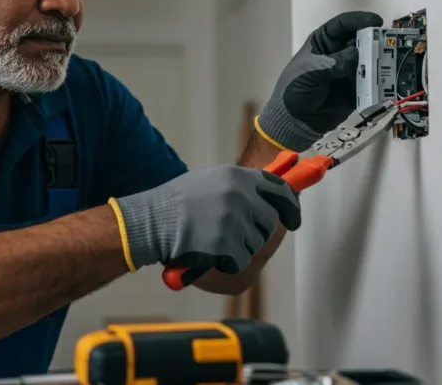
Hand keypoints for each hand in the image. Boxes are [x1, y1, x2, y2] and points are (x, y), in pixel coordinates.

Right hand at [109, 166, 299, 273]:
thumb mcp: (208, 182)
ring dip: (237, 249)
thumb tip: (264, 198)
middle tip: (235, 238)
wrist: (149, 222)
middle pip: (270, 221)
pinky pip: (240, 261)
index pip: (278, 189)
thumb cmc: (173, 204)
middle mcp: (240, 195)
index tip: (293, 220)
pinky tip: (207, 254)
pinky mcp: (227, 243)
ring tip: (210, 241)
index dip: (290, 206)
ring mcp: (235, 219)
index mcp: (236, 177)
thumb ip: (238, 187)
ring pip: (256, 244)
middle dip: (257, 233)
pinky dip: (226, 264)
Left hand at [257, 11, 383, 150]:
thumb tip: (356, 54)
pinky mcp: (356, 89)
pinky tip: (383, 82)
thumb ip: (332, 63)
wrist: (294, 121)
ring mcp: (348, 71)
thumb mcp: (309, 72)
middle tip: (386, 43)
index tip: (374, 21)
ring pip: (369, 60)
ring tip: (388, 63)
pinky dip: (377, 82)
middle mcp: (339, 53)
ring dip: (378, 61)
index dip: (359, 20)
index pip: (342, 25)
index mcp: (323, 42)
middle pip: (360, 40)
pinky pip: (370, 82)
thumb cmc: (294, 90)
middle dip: (373, 40)